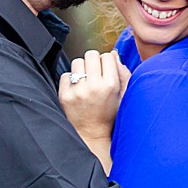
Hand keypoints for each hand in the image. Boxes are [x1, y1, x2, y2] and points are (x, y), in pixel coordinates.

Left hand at [57, 48, 129, 170]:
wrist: (92, 134)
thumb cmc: (109, 114)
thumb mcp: (123, 95)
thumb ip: (122, 73)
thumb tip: (113, 54)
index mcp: (110, 85)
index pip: (107, 56)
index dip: (106, 63)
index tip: (106, 71)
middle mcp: (94, 86)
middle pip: (91, 55)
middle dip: (93, 62)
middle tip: (94, 74)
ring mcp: (78, 91)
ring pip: (77, 62)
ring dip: (81, 69)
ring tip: (85, 81)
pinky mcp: (64, 96)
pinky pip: (65, 75)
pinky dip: (70, 80)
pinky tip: (76, 90)